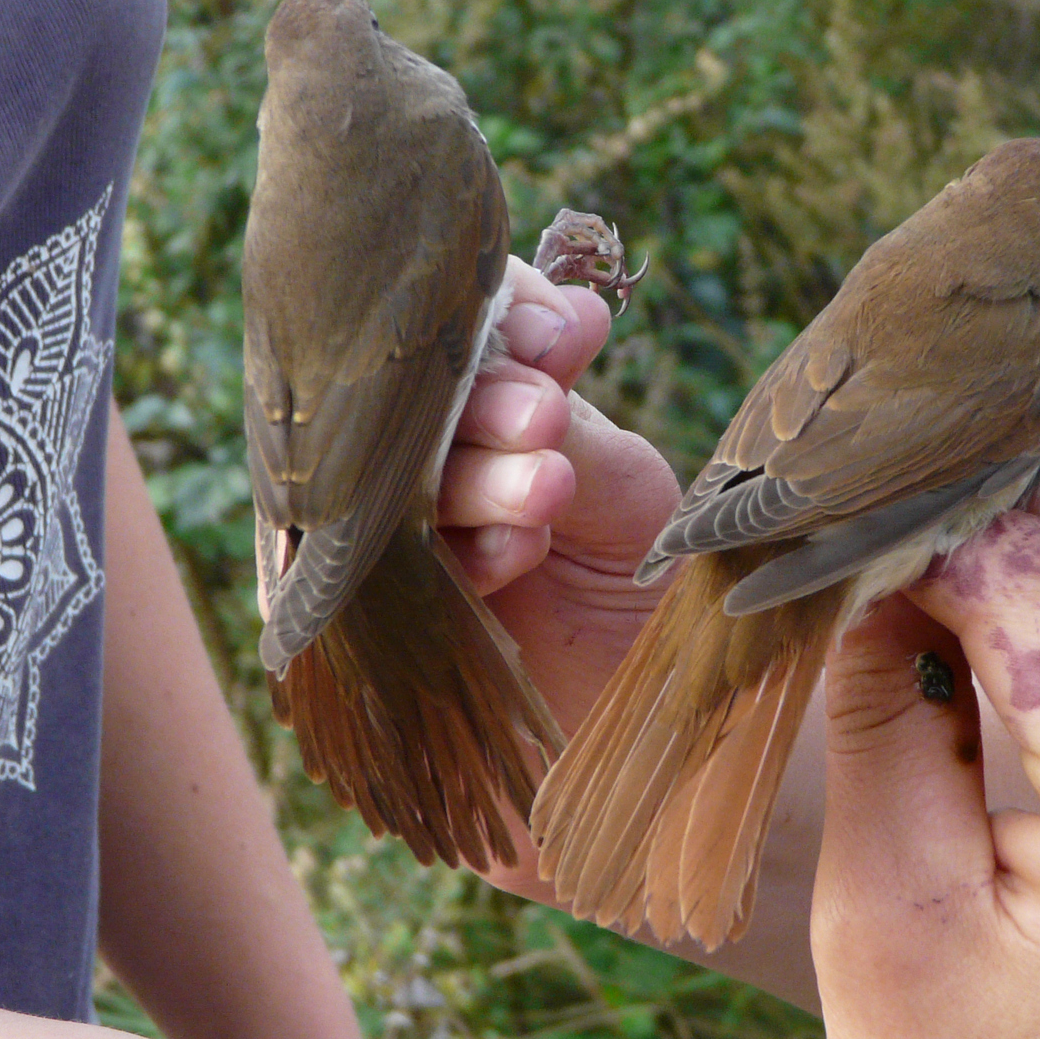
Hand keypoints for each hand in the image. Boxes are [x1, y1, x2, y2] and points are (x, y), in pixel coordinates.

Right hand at [437, 253, 681, 732]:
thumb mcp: (625, 494)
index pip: (478, 320)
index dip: (508, 316)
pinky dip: (457, 550)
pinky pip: (390, 560)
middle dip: (489, 399)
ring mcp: (412, 525)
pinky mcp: (389, 605)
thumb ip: (575, 423)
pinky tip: (516, 558)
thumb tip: (564, 318)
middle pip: (427, 394)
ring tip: (547, 489)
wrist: (650, 722)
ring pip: (407, 472)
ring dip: (478, 475)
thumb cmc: (648, 594)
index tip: (559, 341)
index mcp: (508, 399)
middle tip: (544, 419)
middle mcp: (450, 452)